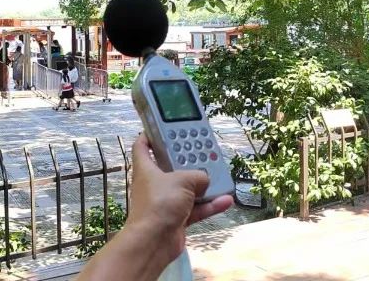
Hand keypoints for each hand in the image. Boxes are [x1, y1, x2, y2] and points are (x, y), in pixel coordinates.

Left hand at [126, 133, 232, 266]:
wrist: (153, 241)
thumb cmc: (161, 203)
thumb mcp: (183, 180)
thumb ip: (198, 175)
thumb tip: (205, 180)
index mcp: (146, 168)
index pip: (143, 146)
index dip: (151, 135)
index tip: (163, 128)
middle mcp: (154, 183)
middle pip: (171, 166)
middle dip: (187, 160)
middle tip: (203, 150)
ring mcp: (165, 202)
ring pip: (187, 189)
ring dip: (203, 185)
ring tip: (220, 175)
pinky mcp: (176, 219)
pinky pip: (196, 208)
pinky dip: (210, 205)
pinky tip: (226, 200)